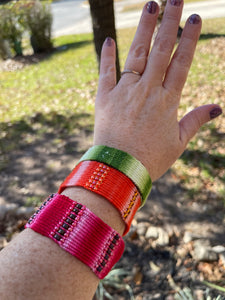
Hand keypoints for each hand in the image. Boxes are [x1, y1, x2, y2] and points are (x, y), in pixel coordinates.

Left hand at [94, 0, 221, 181]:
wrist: (119, 171)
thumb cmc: (151, 159)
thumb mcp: (178, 142)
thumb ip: (195, 121)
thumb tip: (217, 108)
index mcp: (167, 101)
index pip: (181, 62)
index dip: (189, 39)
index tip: (195, 18)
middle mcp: (146, 91)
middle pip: (160, 51)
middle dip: (169, 22)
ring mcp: (124, 92)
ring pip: (135, 54)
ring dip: (143, 28)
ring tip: (150, 5)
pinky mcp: (104, 98)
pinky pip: (106, 72)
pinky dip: (107, 56)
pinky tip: (109, 40)